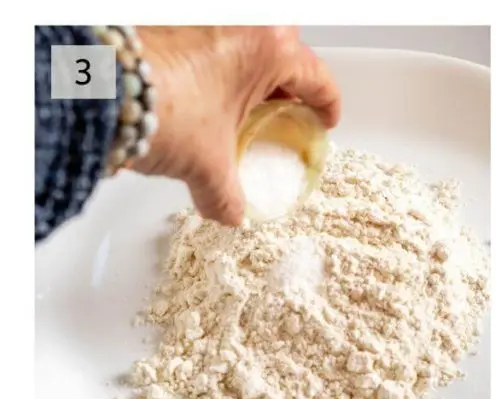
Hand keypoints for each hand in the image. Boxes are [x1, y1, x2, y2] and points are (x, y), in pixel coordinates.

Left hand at [130, 26, 341, 225]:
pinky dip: (216, 62)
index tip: (324, 119)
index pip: (318, 77)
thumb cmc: (161, 107)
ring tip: (240, 104)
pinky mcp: (176, 19)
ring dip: (250, 69)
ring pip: (248, 39)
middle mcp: (245, 22)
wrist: (97, 89)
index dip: (327, 106)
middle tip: (281, 109)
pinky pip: (214, 38)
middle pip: (285, 49)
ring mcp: (210, 17)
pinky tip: (204, 91)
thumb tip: (231, 212)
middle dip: (287, 80)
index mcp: (272, 48)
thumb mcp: (206, 163)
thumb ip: (227, 193)